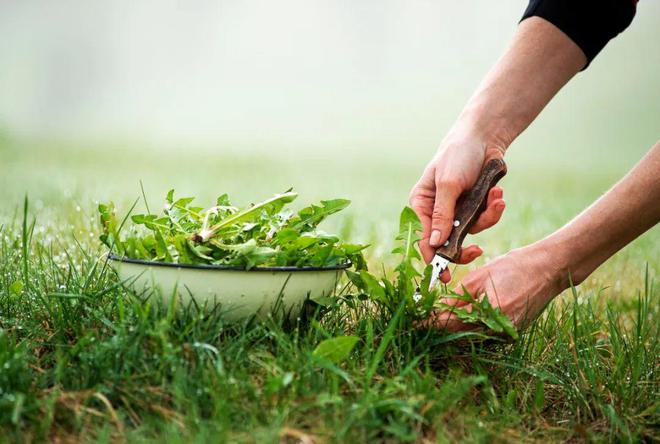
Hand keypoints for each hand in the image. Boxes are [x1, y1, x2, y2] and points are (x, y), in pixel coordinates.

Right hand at [410, 133, 506, 281]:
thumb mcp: (449, 185)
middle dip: (465, 247)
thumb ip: (443, 215)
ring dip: (487, 217)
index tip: (443, 275)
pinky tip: (499, 194)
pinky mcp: (475, 208)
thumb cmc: (458, 155)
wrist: (485, 138)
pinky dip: (494, 209)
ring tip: (497, 198)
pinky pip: (485, 220)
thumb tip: (435, 244)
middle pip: (447, 243)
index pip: (425, 238)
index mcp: (422, 205)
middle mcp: (437, 212)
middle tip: (477, 253)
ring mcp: (457, 211)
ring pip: (470, 232)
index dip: (433, 257)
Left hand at [422, 244, 564, 331]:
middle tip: (420, 321)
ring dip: (454, 328)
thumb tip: (439, 307)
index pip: (450, 323)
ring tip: (434, 320)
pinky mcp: (511, 333)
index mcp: (489, 314)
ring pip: (471, 335)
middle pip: (459, 334)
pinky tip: (458, 319)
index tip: (414, 322)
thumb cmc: (515, 267)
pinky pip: (484, 333)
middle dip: (440, 327)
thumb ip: (458, 295)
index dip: (430, 322)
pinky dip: (470, 327)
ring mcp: (506, 334)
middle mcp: (498, 330)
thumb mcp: (481, 276)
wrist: (549, 269)